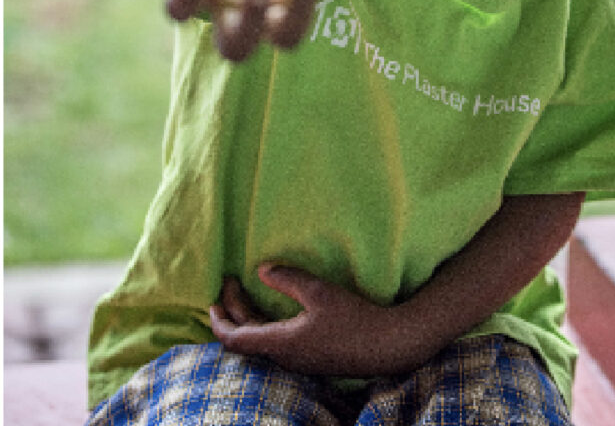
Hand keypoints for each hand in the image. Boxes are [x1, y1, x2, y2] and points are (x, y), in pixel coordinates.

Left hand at [209, 268, 426, 377]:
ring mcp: (297, 360)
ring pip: (261, 341)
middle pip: (245, 337)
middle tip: (229, 282)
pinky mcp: (310, 357)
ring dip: (248, 317)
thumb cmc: (353, 319)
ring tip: (245, 294)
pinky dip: (264, 324)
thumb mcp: (319, 292)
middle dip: (233, 310)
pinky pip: (275, 342)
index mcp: (280, 342)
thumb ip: (288, 278)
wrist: (388, 346)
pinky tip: (272, 310)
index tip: (212, 300)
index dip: (219, 320)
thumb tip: (261, 269)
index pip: (235, 339)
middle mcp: (284, 356)